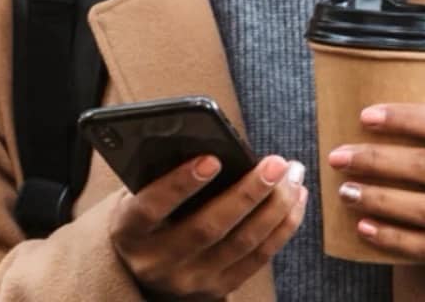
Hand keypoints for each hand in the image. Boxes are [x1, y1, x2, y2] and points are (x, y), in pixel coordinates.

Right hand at [108, 154, 308, 299]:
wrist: (143, 265)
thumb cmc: (148, 211)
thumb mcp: (139, 192)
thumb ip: (161, 171)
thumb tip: (210, 138)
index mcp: (128, 231)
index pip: (150, 208)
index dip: (180, 183)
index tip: (212, 158)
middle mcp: (156, 263)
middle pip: (208, 228)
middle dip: (248, 192)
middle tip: (276, 163)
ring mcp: (189, 281)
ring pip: (241, 243)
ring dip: (275, 207)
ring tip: (293, 175)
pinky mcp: (217, 290)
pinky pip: (258, 258)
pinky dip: (282, 227)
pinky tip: (296, 199)